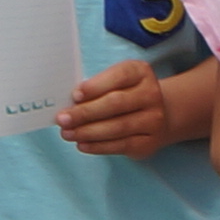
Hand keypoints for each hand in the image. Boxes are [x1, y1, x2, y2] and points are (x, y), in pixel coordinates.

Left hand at [55, 57, 173, 158]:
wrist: (158, 114)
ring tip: (67, 133)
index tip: (75, 96)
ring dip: (88, 132)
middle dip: (85, 112)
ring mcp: (154, 119)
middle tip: (62, 119)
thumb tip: (69, 104)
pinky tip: (82, 144)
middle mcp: (151, 94)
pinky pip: (121, 145)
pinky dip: (98, 146)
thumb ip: (96, 88)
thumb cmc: (125, 94)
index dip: (95, 86)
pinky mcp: (149, 141)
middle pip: (116, 103)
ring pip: (117, 127)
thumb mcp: (114, 82)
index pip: (119, 76)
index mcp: (141, 72)